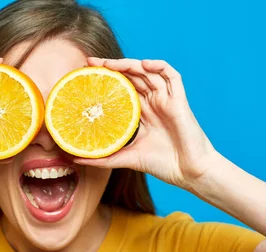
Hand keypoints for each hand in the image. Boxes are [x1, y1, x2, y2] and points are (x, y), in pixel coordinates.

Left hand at [75, 58, 219, 189]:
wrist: (189, 173)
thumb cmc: (162, 165)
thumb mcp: (127, 158)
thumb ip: (104, 158)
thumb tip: (77, 160)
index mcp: (142, 113)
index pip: (122, 89)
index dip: (106, 79)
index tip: (85, 75)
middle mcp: (154, 102)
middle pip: (132, 76)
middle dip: (112, 67)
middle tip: (91, 63)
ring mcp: (167, 100)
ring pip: (148, 72)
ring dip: (129, 64)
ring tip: (109, 63)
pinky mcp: (179, 101)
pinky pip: (172, 76)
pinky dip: (159, 66)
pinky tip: (143, 64)